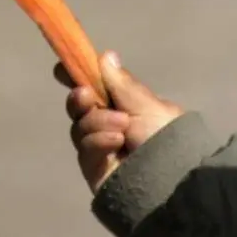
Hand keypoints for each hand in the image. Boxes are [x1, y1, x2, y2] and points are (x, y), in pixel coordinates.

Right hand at [59, 52, 183, 192]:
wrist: (175, 181)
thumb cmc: (167, 136)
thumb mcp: (147, 105)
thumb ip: (122, 83)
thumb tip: (106, 55)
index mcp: (125, 105)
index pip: (96, 87)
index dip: (77, 77)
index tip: (62, 69)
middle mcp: (109, 124)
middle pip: (80, 107)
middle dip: (79, 98)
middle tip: (87, 95)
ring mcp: (100, 148)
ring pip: (80, 127)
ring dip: (97, 122)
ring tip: (121, 126)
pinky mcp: (94, 170)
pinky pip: (85, 150)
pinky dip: (98, 141)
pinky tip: (115, 141)